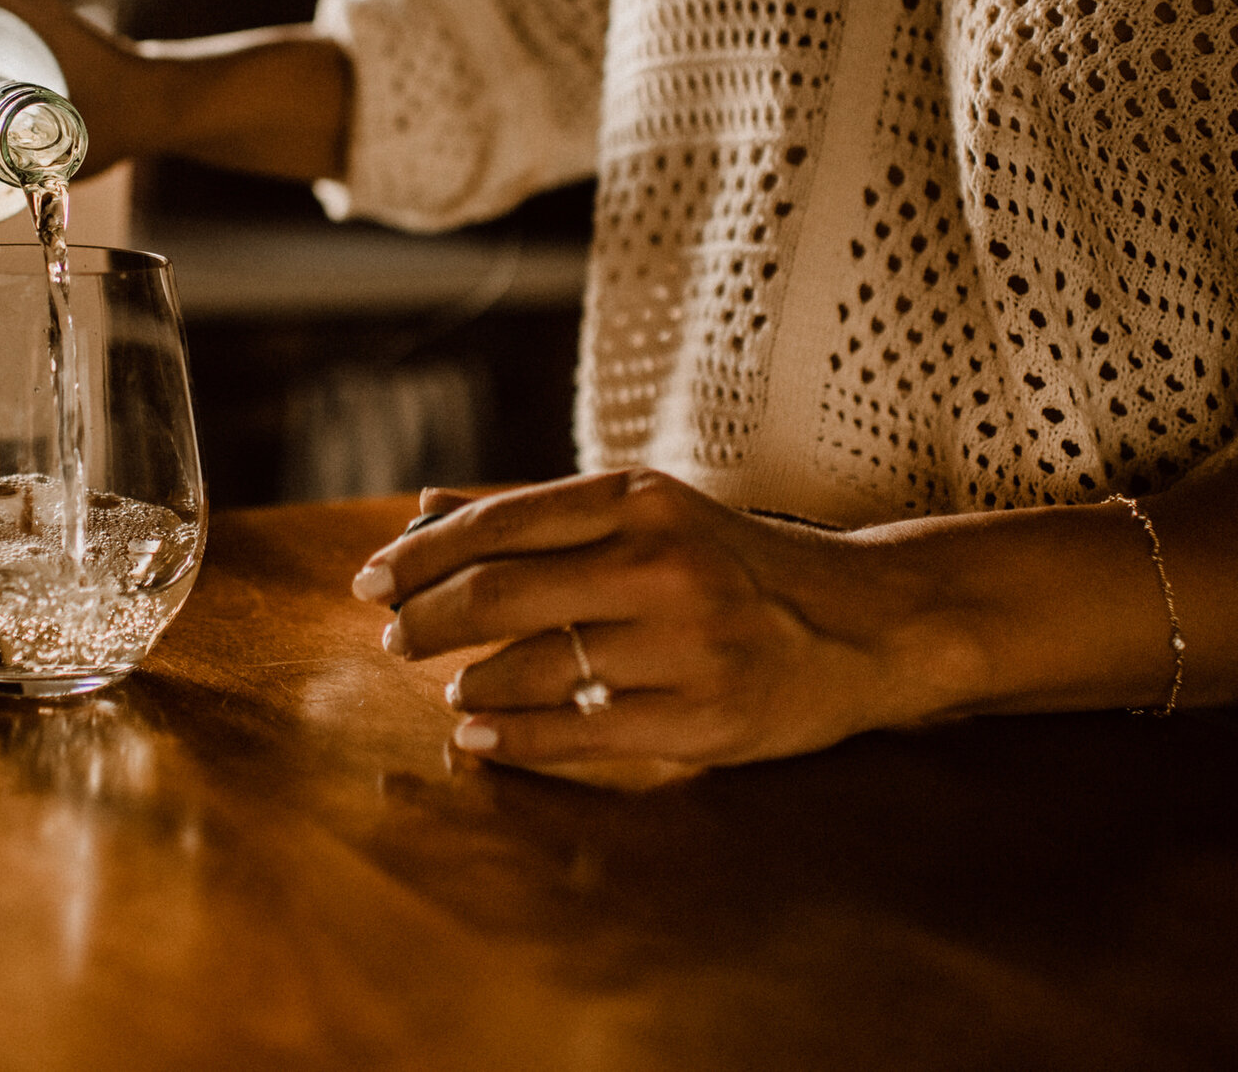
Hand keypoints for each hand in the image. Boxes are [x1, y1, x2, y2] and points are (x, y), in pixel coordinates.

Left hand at [352, 469, 974, 770]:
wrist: (867, 622)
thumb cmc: (734, 563)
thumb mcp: (647, 515)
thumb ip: (537, 516)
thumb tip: (421, 516)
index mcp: (639, 499)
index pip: (497, 525)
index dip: (419, 558)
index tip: (370, 582)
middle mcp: (661, 563)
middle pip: (498, 595)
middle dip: (425, 621)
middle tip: (395, 639)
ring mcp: (686, 645)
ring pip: (532, 668)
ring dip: (471, 684)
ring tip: (455, 688)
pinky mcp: (705, 719)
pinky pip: (579, 732)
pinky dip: (513, 737)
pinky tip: (478, 736)